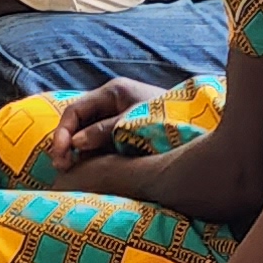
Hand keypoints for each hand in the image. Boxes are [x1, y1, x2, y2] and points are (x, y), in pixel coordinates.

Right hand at [45, 78, 167, 167]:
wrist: (202, 129)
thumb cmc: (171, 118)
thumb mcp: (136, 122)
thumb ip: (107, 131)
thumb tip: (77, 143)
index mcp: (113, 92)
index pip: (75, 110)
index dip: (63, 132)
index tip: (60, 154)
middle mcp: (112, 104)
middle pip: (77, 123)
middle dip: (66, 144)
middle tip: (62, 166)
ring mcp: (117, 120)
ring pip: (86, 136)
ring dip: (77, 153)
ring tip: (71, 171)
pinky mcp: (124, 136)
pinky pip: (100, 146)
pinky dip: (92, 157)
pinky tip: (88, 170)